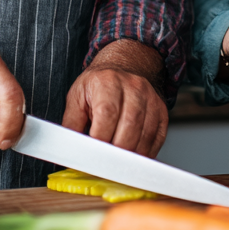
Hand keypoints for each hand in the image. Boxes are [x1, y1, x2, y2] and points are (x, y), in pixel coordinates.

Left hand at [62, 40, 168, 156]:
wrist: (123, 67)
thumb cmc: (98, 85)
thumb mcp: (77, 97)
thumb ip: (71, 123)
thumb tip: (67, 150)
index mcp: (107, 82)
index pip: (107, 113)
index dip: (100, 138)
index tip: (93, 155)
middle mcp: (133, 86)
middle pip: (129, 126)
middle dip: (116, 150)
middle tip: (105, 162)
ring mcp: (150, 97)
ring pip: (145, 134)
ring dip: (131, 154)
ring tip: (117, 162)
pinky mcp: (161, 109)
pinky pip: (158, 137)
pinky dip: (146, 152)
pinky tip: (133, 155)